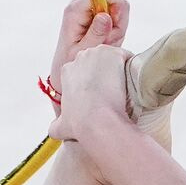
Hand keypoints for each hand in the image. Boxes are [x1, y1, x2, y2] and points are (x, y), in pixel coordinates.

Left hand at [47, 0, 128, 107]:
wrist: (64, 67)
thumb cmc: (69, 61)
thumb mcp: (82, 52)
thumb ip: (95, 34)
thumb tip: (106, 16)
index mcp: (74, 10)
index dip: (114, 5)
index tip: (114, 25)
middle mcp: (82, 4)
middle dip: (118, 20)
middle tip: (109, 40)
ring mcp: (91, 8)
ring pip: (118, 8)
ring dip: (117, 27)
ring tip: (105, 43)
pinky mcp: (97, 13)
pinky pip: (117, 16)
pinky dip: (116, 30)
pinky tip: (107, 41)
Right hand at [48, 45, 135, 182]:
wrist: (98, 121)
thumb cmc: (80, 125)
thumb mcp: (60, 126)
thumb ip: (56, 125)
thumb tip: (53, 131)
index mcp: (67, 70)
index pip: (84, 70)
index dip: (94, 82)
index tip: (101, 94)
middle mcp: (81, 57)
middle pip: (99, 61)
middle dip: (106, 73)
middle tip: (113, 92)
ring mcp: (99, 53)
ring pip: (113, 58)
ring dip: (119, 69)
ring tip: (124, 88)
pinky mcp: (116, 54)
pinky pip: (128, 58)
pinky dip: (132, 68)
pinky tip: (132, 83)